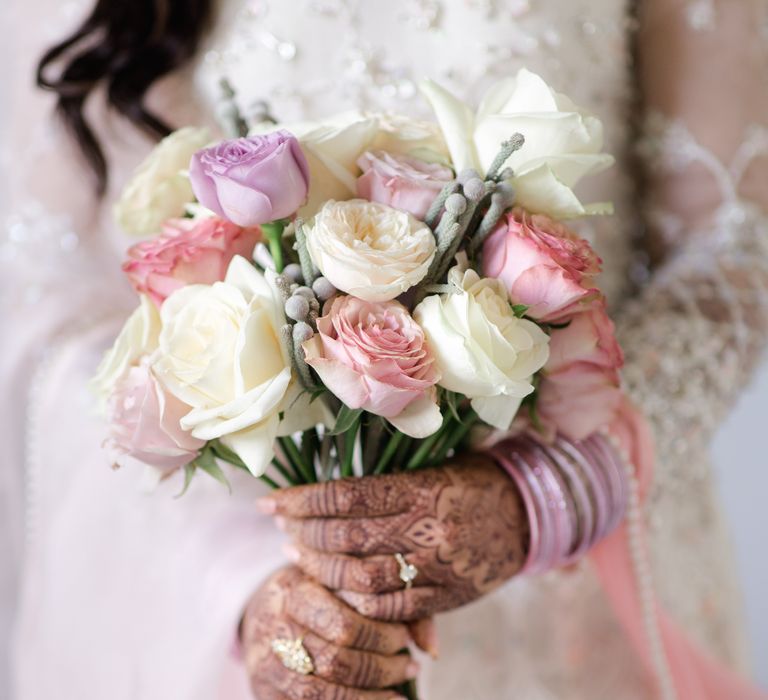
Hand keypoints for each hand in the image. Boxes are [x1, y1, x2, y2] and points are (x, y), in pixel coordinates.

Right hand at [241, 566, 417, 699]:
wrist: (265, 611)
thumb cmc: (320, 592)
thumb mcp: (346, 583)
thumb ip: (391, 605)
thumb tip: (430, 648)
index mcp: (295, 589)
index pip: (344, 623)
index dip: (382, 636)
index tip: (405, 637)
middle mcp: (275, 625)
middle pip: (335, 659)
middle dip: (381, 668)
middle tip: (411, 666)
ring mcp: (266, 662)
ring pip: (322, 692)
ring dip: (369, 698)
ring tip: (399, 694)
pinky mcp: (266, 691)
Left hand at [259, 454, 528, 621]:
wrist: (530, 514)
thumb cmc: (471, 483)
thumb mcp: (434, 470)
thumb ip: (385, 489)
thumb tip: (324, 501)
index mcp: (422, 487)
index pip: (348, 495)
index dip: (302, 500)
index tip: (269, 503)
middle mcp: (429, 526)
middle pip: (347, 536)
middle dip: (304, 534)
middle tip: (282, 530)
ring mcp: (439, 565)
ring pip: (363, 577)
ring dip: (322, 569)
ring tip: (299, 557)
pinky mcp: (448, 596)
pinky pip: (392, 608)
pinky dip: (357, 601)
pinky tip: (338, 588)